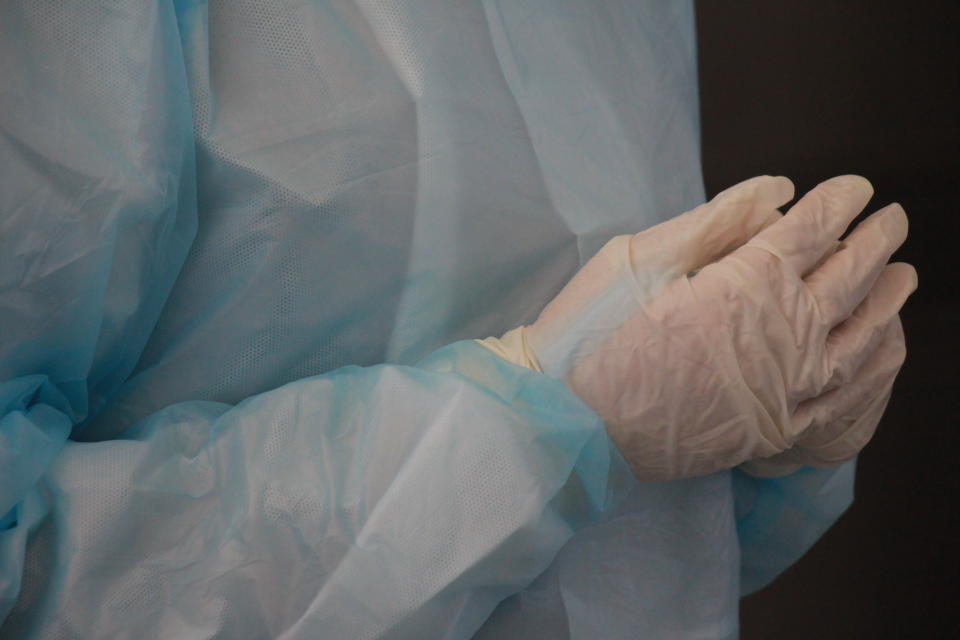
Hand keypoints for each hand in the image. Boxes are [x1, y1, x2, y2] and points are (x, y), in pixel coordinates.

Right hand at [482, 176, 916, 480]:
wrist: (577, 424)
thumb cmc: (595, 333)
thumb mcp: (641, 258)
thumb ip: (716, 222)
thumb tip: (779, 191)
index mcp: (747, 282)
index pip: (815, 228)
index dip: (840, 201)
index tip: (854, 188)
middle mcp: (783, 332)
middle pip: (851, 275)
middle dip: (876, 240)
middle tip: (891, 219)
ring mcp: (789, 387)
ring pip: (863, 335)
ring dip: (889, 299)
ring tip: (901, 276)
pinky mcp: (779, 427)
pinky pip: (850, 394)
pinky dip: (876, 364)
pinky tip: (885, 347)